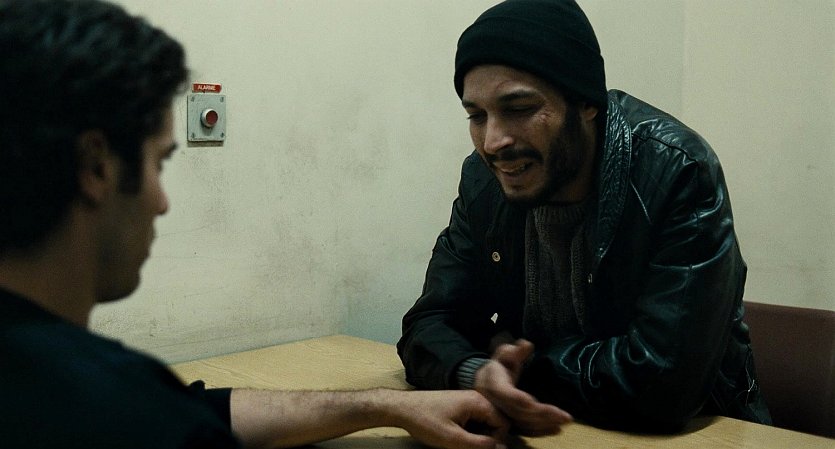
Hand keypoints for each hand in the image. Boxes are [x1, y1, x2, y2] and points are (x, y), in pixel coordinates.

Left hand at [394, 390, 509, 448]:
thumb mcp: (453, 438)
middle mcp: (475, 398)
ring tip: (460, 442)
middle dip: (487, 438)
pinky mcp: (458, 406)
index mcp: (478, 402)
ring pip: (483, 422)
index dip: (497, 440)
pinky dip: (468, 430)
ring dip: (476, 435)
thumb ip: (480, 445)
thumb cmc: (425, 420)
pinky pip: (472, 420)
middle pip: (494, 422)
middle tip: (469, 446)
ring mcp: (466, 401)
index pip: (503, 423)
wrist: (402, 408)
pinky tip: (455, 436)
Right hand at [475, 340, 571, 435]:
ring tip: (564, 421)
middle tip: (566, 417)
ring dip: (545, 425)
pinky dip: (541, 432)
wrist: (486, 383)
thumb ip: (514, 351)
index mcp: (493, 386)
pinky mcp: (510, 424)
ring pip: (523, 425)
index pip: (508, 395)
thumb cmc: (499, 366)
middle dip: (543, 415)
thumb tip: (526, 344)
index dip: (521, 400)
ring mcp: (502, 416)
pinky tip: (557, 429)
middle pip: (520, 413)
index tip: (535, 403)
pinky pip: (525, 431)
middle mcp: (496, 404)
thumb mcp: (505, 354)